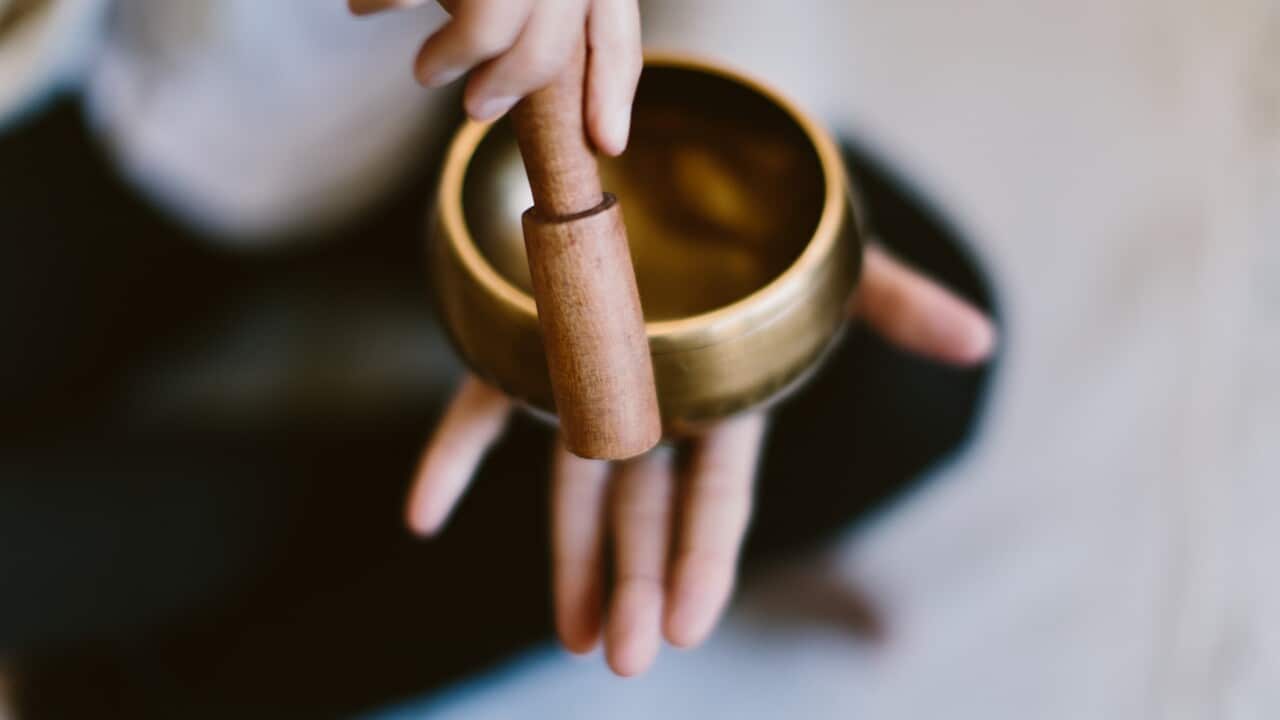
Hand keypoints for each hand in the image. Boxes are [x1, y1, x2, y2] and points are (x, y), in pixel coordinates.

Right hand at [349, 0, 641, 154]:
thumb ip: (550, 1)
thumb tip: (549, 86)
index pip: (612, 26)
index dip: (613, 89)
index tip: (608, 142)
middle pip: (554, 38)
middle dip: (515, 85)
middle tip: (478, 110)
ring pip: (492, 21)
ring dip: (453, 59)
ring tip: (427, 72)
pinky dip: (387, 1)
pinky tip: (367, 5)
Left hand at [405, 246, 996, 676]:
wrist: (690, 171)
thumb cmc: (766, 225)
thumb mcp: (834, 265)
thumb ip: (895, 305)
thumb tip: (982, 341)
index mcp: (724, 398)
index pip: (717, 494)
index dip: (703, 557)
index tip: (690, 625)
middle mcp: (657, 403)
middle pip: (644, 508)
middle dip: (635, 582)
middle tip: (621, 658)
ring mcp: (590, 381)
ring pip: (574, 482)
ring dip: (567, 557)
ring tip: (568, 635)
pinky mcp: (529, 346)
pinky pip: (483, 406)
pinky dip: (454, 456)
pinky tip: (425, 513)